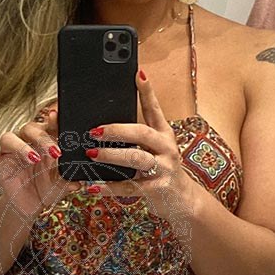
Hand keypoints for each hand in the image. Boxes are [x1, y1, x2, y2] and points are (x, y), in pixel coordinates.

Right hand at [0, 105, 81, 216]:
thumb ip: (70, 179)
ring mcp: (11, 152)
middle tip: (55, 152)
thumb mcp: (63, 184)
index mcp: (45, 141)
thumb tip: (81, 180)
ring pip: (9, 137)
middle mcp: (27, 142)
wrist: (33, 206)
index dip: (54, 119)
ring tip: (33, 159)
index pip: (49, 124)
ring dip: (21, 147)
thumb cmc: (49, 189)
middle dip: (42, 138)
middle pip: (30, 128)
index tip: (59, 115)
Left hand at [84, 70, 193, 220]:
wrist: (183, 201)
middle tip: (94, 130)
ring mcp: (164, 169)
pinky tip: (94, 186)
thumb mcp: (155, 148)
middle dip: (116, 130)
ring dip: (111, 155)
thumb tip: (103, 124)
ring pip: (136, 159)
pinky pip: (130, 187)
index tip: (138, 73)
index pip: (154, 109)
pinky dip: (109, 187)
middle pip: (142, 133)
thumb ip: (136, 136)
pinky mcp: (158, 190)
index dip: (147, 91)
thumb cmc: (161, 169)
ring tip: (92, 153)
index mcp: (164, 133)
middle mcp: (166, 148)